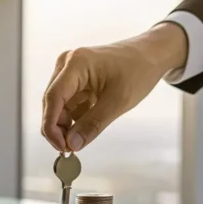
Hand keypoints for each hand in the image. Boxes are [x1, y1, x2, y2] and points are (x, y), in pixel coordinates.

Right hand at [41, 22, 188, 151]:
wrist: (151, 55)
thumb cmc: (139, 69)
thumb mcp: (118, 101)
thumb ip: (93, 124)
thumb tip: (73, 145)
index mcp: (76, 64)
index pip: (53, 98)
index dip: (51, 126)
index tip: (61, 146)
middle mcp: (67, 65)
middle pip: (52, 103)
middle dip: (59, 128)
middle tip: (71, 148)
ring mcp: (70, 72)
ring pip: (59, 106)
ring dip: (67, 125)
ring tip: (83, 137)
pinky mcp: (76, 80)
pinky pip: (69, 104)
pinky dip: (75, 118)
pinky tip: (89, 124)